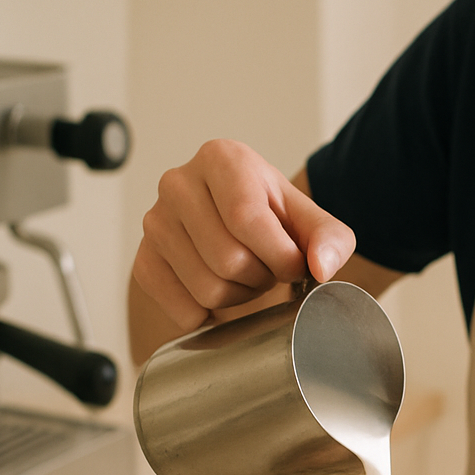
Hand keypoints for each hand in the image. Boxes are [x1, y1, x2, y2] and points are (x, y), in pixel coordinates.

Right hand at [133, 140, 355, 335]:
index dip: (279, 255)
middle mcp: (178, 184)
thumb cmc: (271, 217)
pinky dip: (210, 314)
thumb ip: (330, 238)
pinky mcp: (144, 260)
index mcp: (221, 159)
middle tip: (267, 269)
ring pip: (206, 288)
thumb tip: (320, 266)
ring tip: (245, 276)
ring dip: (239, 296)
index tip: (294, 264)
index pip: (246, 218)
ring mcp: (155, 223)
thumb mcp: (309, 219)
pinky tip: (219, 289)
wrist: (235, 226)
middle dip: (261, 277)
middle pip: (227, 259)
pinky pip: (182, 309)